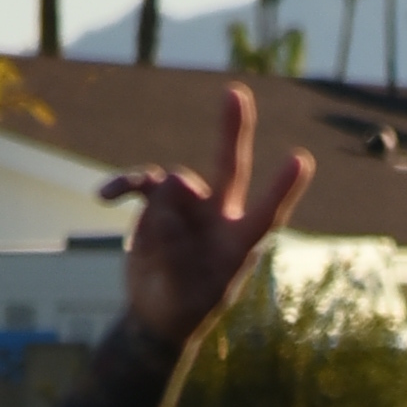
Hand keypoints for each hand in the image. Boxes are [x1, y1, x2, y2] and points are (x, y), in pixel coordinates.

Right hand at [101, 85, 311, 350]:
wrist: (156, 313)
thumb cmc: (181, 308)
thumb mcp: (180, 292)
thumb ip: (174, 248)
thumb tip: (166, 189)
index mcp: (239, 243)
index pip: (266, 214)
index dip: (281, 189)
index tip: (301, 159)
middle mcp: (219, 216)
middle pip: (229, 166)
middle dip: (232, 130)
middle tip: (236, 93)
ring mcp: (189, 205)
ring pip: (173, 185)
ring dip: (156, 210)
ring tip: (150, 246)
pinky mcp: (159, 202)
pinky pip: (141, 183)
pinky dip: (123, 185)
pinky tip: (105, 196)